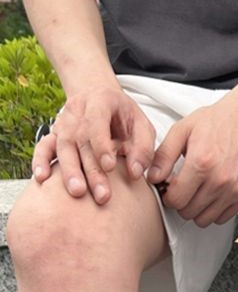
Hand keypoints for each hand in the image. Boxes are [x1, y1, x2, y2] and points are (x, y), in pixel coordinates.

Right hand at [32, 85, 155, 203]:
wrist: (98, 96)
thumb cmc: (124, 116)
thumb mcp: (142, 125)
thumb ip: (143, 148)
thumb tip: (135, 172)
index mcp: (100, 101)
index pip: (97, 121)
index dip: (102, 144)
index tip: (110, 166)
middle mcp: (78, 110)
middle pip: (81, 141)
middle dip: (91, 170)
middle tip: (102, 195)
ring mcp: (63, 123)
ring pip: (63, 146)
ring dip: (70, 171)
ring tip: (77, 192)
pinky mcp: (54, 134)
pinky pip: (44, 147)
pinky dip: (40, 161)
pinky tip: (42, 177)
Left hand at [147, 91, 237, 227]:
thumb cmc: (215, 122)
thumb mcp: (182, 131)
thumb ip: (164, 156)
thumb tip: (153, 178)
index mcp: (201, 163)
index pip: (176, 200)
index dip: (168, 196)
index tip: (170, 188)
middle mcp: (219, 180)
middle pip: (188, 212)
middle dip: (181, 203)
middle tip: (182, 189)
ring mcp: (233, 190)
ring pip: (204, 220)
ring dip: (196, 210)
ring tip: (195, 193)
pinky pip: (221, 219)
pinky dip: (212, 212)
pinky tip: (209, 195)